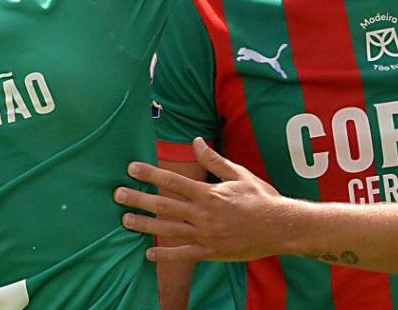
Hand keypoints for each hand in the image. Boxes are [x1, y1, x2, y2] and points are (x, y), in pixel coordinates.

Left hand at [116, 138, 285, 261]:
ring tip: (125, 221)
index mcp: (209, 194)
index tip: (132, 169)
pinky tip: (149, 254)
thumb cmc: (261, 198)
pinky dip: (165, 255)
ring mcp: (205, 235)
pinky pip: (183, 254)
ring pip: (168, 230)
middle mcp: (203, 214)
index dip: (150, 174)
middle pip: (164, 206)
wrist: (280, 226)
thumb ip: (214, 160)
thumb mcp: (238, 174)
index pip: (173, 182)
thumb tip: (196, 141)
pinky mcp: (210, 252)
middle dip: (138, 200)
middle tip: (118, 195)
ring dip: (144, 226)